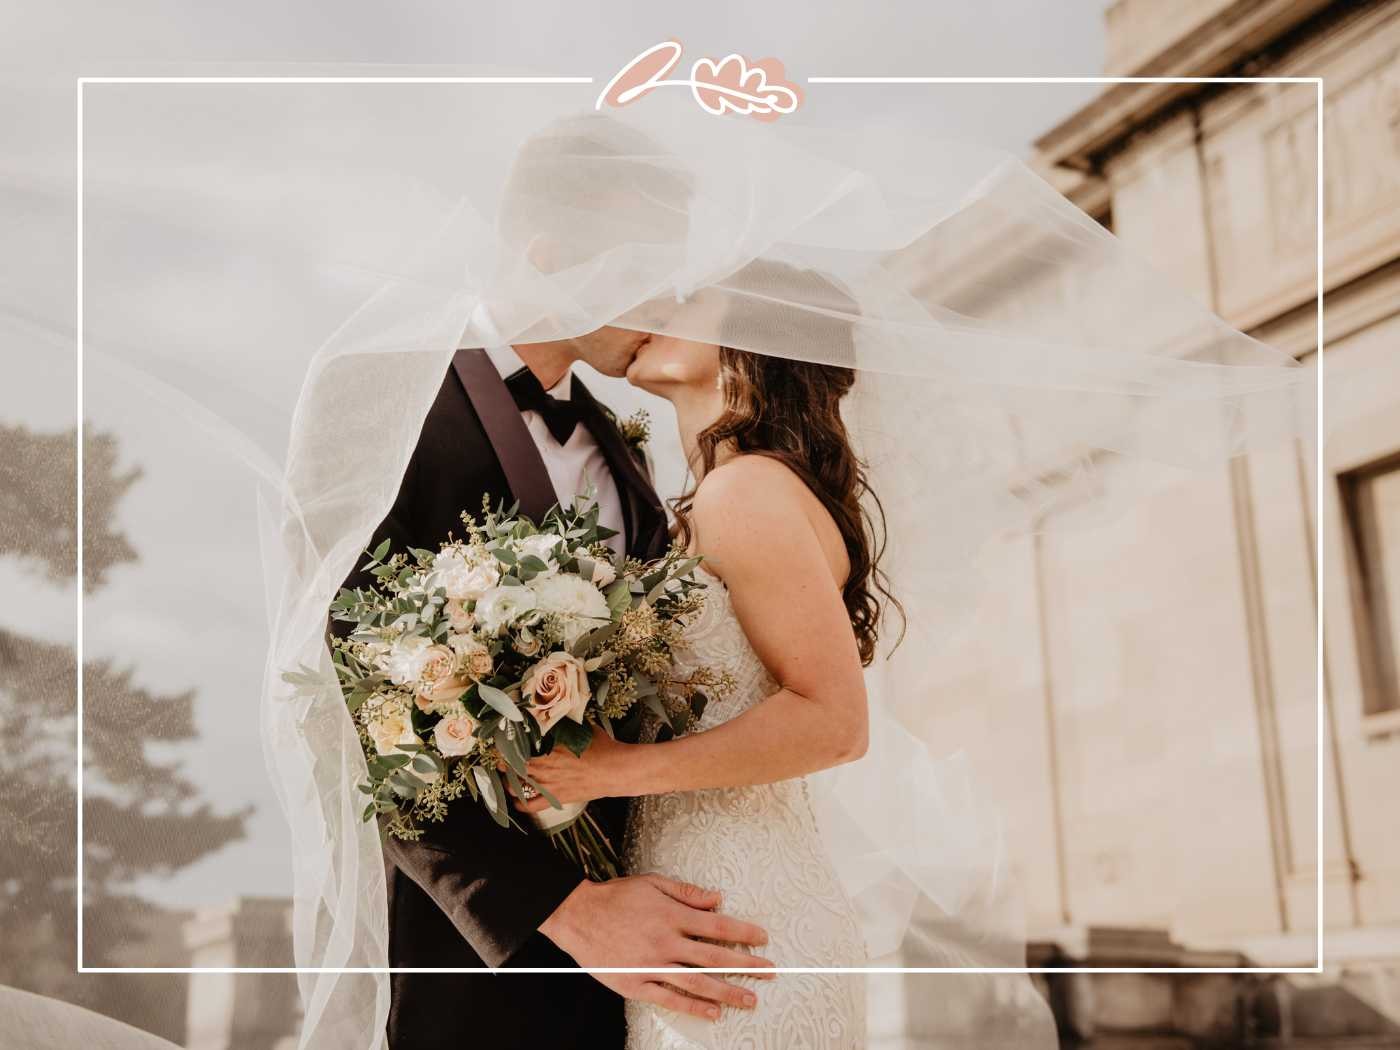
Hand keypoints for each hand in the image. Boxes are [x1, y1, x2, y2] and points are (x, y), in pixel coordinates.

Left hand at [507, 730, 634, 811]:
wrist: (617, 771)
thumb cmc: (604, 748)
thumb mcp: (585, 729)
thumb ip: (570, 724)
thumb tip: (562, 715)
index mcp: (551, 748)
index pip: (519, 747)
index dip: (506, 746)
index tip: (501, 742)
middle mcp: (546, 767)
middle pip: (514, 766)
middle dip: (503, 762)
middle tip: (500, 758)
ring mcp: (550, 785)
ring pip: (517, 785)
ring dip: (507, 780)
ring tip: (506, 775)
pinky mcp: (556, 798)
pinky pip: (531, 805)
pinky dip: (520, 803)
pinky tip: (516, 798)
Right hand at [539, 873, 775, 1021]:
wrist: (578, 916)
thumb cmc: (616, 897)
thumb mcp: (653, 883)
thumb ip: (687, 893)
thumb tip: (718, 899)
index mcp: (672, 915)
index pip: (717, 926)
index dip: (743, 932)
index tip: (762, 938)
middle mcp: (666, 942)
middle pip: (714, 957)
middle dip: (746, 965)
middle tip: (770, 972)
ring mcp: (651, 966)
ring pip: (697, 983)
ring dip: (727, 992)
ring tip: (750, 999)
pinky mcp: (636, 984)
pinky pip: (669, 998)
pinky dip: (693, 1007)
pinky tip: (713, 1012)